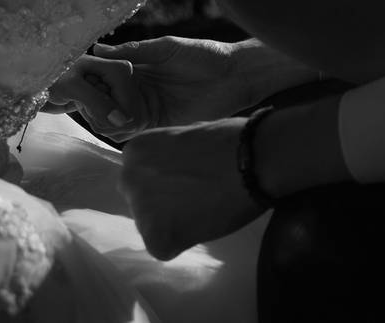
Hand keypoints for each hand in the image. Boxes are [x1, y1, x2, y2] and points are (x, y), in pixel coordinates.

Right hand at [46, 35, 243, 140]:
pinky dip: (122, 129)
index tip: (78, 80)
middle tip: (90, 98)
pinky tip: (123, 123)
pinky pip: (131, 131)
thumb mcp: (166, 48)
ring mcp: (146, 108)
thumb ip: (134, 51)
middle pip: (102, 101)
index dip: (89, 80)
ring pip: (112, 119)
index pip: (102, 77)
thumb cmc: (205, 54)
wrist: (236, 76)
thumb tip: (97, 49)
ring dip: (106, 116)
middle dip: (93, 101)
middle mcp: (137, 90)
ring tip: (109, 110)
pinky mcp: (158, 124)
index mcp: (136, 68)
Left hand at [119, 119, 264, 260]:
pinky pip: (166, 248)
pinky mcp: (156, 237)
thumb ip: (172, 154)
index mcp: (137, 151)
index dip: (168, 180)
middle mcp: (129, 179)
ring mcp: (141, 209)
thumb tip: (176, 168)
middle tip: (197, 199)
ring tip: (207, 211)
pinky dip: (185, 242)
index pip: (141, 176)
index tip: (190, 180)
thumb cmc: (233, 140)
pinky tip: (206, 224)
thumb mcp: (191, 135)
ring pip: (152, 226)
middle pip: (141, 200)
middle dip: (164, 202)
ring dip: (175, 223)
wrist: (255, 160)